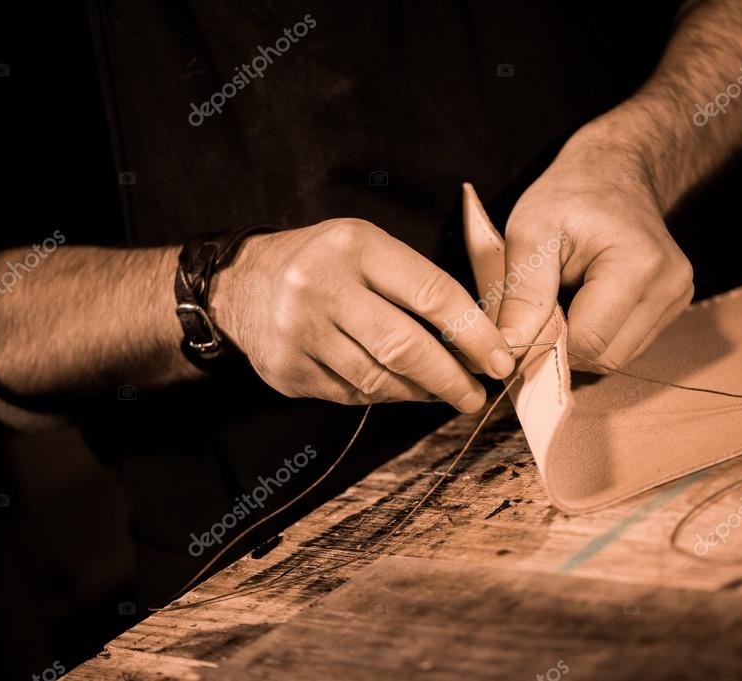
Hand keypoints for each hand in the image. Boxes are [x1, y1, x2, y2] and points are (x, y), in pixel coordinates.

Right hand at [211, 219, 515, 411]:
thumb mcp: (369, 247)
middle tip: (477, 395)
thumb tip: (478, 341)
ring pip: (380, 380)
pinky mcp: (286, 369)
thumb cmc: (327, 263)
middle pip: (405, 347)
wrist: (241, 282)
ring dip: (421, 392)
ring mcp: (299, 332)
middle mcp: (322, 286)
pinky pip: (352, 395)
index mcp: (356, 246)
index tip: (501, 360)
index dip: (475, 334)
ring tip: (444, 392)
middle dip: (452, 379)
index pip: (432, 294)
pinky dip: (385, 396)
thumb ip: (418, 285)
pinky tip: (400, 389)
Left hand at [498, 121, 693, 370]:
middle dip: (564, 346)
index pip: (589, 342)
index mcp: (639, 265)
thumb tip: (507, 354)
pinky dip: (598, 335)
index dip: (547, 344)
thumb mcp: (530, 233)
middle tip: (540, 310)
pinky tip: (585, 302)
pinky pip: (627, 345)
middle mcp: (670, 287)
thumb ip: (521, 296)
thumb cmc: (567, 196)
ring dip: (581, 342)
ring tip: (564, 299)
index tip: (521, 325)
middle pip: (606, 357)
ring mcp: (678, 298)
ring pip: (617, 358)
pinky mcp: (673, 306)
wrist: (612, 170)